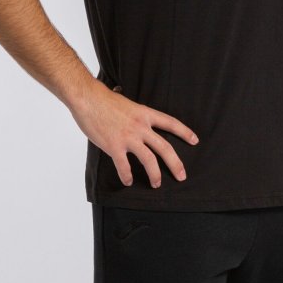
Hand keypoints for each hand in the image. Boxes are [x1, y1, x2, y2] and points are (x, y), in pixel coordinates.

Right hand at [70, 79, 199, 188]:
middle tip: (182, 176)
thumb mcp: (127, 103)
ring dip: (155, 174)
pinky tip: (128, 181)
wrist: (88, 98)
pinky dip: (127, 176)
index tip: (195, 140)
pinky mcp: (114, 146)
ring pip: (149, 159)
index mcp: (145, 113)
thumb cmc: (104, 99)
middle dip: (176, 163)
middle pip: (164, 147)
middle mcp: (140, 126)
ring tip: (156, 184)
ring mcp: (128, 137)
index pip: (171, 123)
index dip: (184, 132)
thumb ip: (135, 113)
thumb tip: (136, 114)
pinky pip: (124, 166)